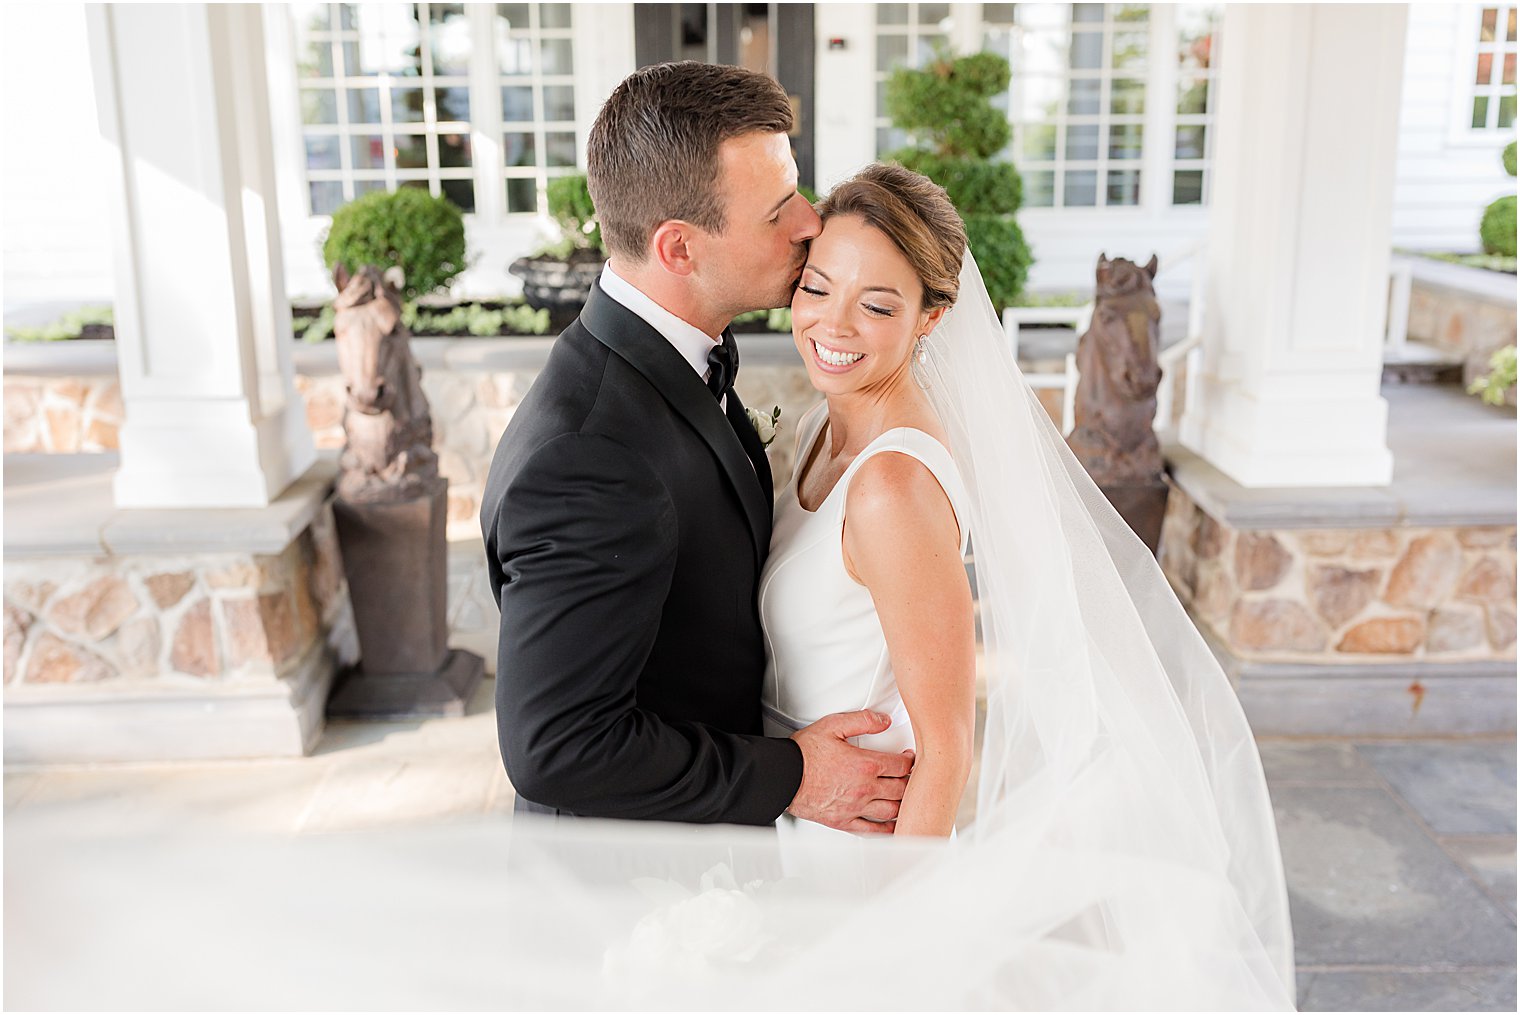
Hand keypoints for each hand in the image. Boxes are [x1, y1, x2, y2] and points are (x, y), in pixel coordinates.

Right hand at [786, 710, 914, 833]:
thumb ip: (862, 720)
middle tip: (911, 776)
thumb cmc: (804, 754)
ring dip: (903, 804)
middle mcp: (864, 789)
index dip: (910, 761)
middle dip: (910, 782)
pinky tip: (892, 825)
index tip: (909, 758)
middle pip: (901, 789)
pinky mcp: (844, 822)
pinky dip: (887, 829)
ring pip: (892, 811)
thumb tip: (884, 721)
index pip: (901, 765)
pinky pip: (872, 830)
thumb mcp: (833, 725)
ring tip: (904, 797)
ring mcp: (855, 808)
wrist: (783, 776)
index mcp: (865, 765)